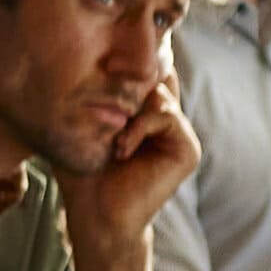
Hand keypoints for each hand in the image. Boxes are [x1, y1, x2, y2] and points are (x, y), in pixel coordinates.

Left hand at [65, 62, 198, 270]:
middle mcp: (166, 120)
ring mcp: (179, 134)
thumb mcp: (82, 125)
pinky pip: (166, 115)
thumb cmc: (83, 173)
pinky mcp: (188, 149)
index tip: (106, 68)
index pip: (147, 71)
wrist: (96, 214)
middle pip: (155, 75)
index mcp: (146, 113)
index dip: (130, 65)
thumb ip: (93, 92)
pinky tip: (122, 151)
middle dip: (126, 86)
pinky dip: (139, 128)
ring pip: (159, 94)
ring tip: (111, 140)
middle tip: (105, 109)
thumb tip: (82, 55)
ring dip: (128, 112)